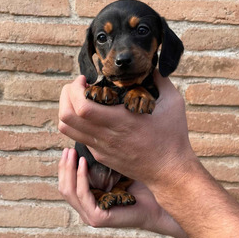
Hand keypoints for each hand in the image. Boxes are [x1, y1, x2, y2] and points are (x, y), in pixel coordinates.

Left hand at [58, 71, 196, 189]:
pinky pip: (79, 138)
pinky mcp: (101, 156)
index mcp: (120, 122)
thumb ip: (161, 80)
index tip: (85, 79)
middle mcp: (105, 137)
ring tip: (80, 99)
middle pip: (66, 117)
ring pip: (67, 130)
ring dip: (67, 110)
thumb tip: (152, 65)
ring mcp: (101, 148)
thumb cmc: (173, 138)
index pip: (81, 107)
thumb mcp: (173, 104)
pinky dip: (77, 123)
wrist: (169, 172)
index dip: (75, 89)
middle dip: (66, 96)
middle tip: (78, 86)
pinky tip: (92, 116)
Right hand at [58, 147, 163, 229]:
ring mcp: (90, 216)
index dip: (65, 168)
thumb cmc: (139, 187)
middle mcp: (86, 211)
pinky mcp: (97, 218)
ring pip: (69, 191)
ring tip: (72, 154)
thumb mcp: (114, 173)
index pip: (66, 186)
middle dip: (64, 167)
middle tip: (68, 150)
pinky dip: (81, 177)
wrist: (157, 204)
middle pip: (64, 188)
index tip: (68, 150)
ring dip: (69, 170)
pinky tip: (83, 163)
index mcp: (88, 203)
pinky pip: (83, 195)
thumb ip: (99, 167)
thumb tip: (87, 142)